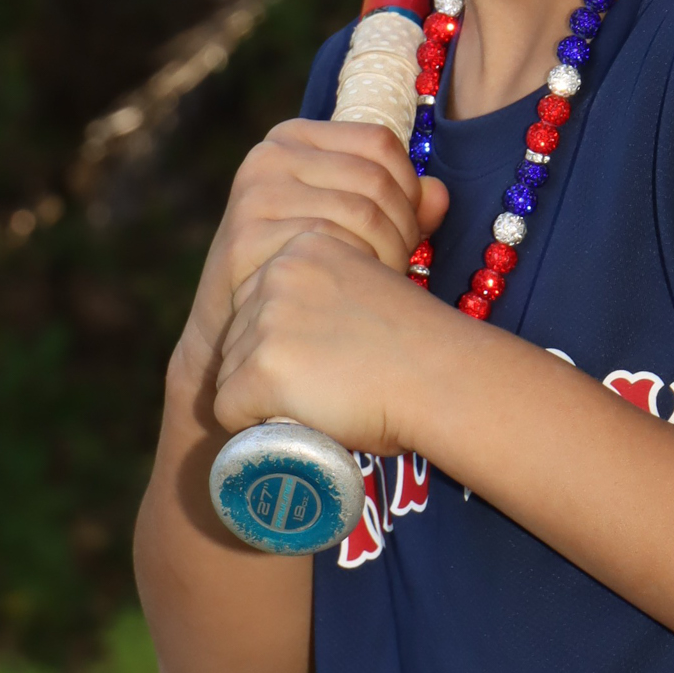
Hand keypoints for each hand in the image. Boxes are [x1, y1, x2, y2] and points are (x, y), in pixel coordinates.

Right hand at [170, 119, 448, 404]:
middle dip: (404, 228)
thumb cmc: (303, 270)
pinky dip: (356, 273)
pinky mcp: (246, 239)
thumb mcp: (349, 223)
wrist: (234, 328)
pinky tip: (352, 295)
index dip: (410, 187)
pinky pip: (332, 246)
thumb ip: (398, 203)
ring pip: (361, 213)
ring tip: (379, 283)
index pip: (380, 142)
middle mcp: (268, 158)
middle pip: (375, 180)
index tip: (410, 228)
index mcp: (293, 138)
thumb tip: (440, 195)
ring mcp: (254, 197)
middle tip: (399, 266)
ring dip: (387, 254)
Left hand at [212, 223, 461, 453]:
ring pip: (232, 373)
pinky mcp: (265, 364)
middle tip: (328, 385)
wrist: (444, 377)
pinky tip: (299, 421)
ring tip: (324, 400)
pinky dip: (255, 426)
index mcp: (307, 246)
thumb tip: (327, 298)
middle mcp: (280, 273)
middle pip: (239, 335)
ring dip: (266, 397)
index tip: (328, 358)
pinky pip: (229, 409)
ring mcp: (268, 318)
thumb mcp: (372, 290)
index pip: (259, 302)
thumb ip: (336, 289)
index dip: (287, 340)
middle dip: (270, 368)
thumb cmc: (422, 348)